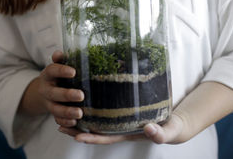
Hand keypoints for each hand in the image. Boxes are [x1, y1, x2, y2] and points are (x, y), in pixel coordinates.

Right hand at [18, 51, 84, 127]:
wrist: (45, 91)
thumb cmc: (58, 76)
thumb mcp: (58, 65)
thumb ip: (60, 59)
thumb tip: (59, 53)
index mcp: (48, 75)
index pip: (52, 71)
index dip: (61, 71)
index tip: (73, 72)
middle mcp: (46, 89)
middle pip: (53, 93)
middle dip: (67, 95)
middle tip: (81, 95)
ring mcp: (49, 103)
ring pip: (55, 109)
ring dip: (67, 112)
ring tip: (80, 113)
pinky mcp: (53, 114)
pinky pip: (57, 120)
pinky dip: (65, 122)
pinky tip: (75, 122)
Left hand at [58, 113, 186, 144]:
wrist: (174, 122)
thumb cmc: (171, 128)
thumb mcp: (169, 131)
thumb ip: (160, 134)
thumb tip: (149, 130)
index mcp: (127, 133)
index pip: (105, 138)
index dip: (91, 137)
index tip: (76, 134)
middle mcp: (120, 126)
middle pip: (95, 129)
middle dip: (77, 128)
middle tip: (59, 123)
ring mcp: (120, 118)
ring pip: (96, 119)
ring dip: (80, 116)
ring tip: (63, 110)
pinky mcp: (122, 109)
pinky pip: (104, 108)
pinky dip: (92, 104)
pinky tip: (84, 94)